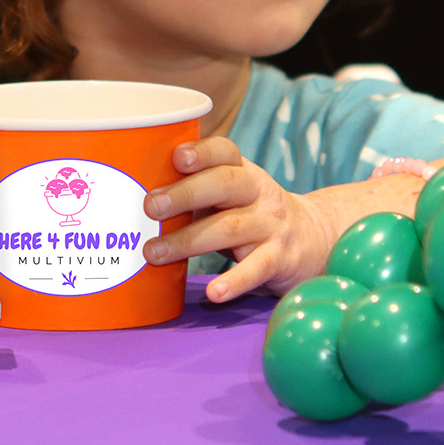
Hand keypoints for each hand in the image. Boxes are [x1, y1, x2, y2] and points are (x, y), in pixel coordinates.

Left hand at [140, 138, 337, 304]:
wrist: (315, 239)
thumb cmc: (252, 215)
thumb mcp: (231, 196)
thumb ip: (193, 193)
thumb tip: (128, 201)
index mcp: (243, 172)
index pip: (225, 152)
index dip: (202, 151)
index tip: (177, 157)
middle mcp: (258, 193)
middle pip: (224, 184)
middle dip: (186, 193)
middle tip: (150, 206)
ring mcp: (271, 226)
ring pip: (230, 228)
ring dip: (189, 240)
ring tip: (154, 253)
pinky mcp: (280, 258)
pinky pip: (256, 269)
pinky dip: (234, 281)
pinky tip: (214, 292)